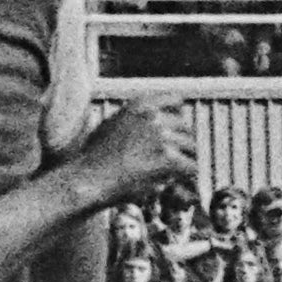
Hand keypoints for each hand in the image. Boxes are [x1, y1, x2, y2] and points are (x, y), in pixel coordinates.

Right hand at [68, 101, 194, 209]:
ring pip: (191, 147)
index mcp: (141, 104)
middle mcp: (154, 117)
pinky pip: (190, 166)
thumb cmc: (95, 156)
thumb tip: (156, 119)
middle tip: (175, 156)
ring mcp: (162, 137)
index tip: (177, 128)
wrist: (90, 177)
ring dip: (185, 158)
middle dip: (182, 142)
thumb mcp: (113, 123)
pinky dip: (186, 175)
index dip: (178, 116)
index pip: (176, 100)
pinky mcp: (168, 159)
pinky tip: (177, 180)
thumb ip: (136, 118)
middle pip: (185, 126)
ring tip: (176, 171)